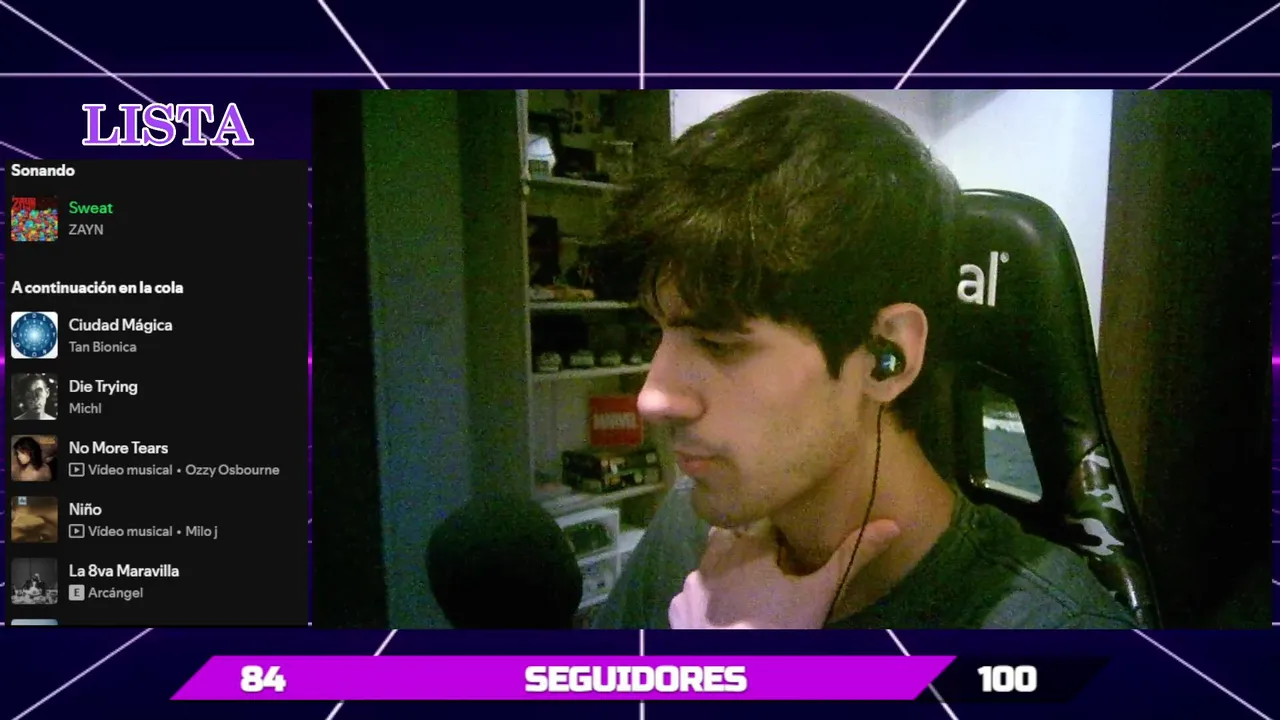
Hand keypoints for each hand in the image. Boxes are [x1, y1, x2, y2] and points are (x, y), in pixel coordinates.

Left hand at [668, 519, 900, 629]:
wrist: (733, 678)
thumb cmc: (777, 630)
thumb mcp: (818, 595)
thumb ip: (850, 557)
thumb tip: (891, 524)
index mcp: (748, 545)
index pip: (767, 527)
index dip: (780, 542)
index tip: (790, 561)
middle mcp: (712, 556)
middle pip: (734, 539)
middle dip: (749, 551)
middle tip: (770, 580)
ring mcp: (690, 583)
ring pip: (710, 565)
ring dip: (725, 573)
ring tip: (747, 600)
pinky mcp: (676, 608)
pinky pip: (692, 594)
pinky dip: (706, 600)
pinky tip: (722, 618)